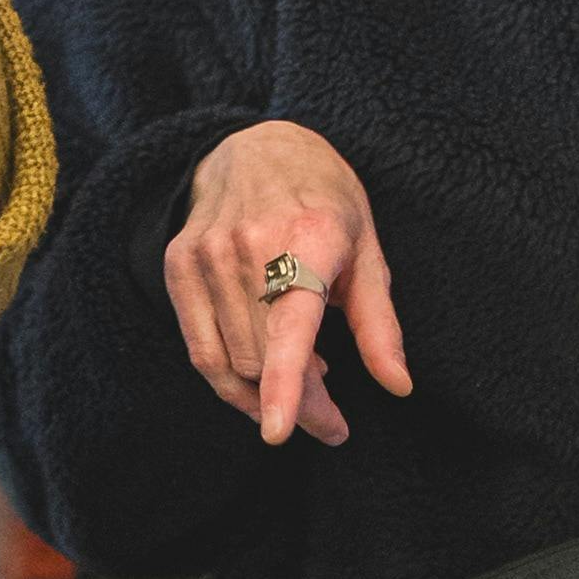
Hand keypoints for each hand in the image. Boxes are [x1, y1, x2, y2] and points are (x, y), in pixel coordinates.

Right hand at [168, 121, 412, 448]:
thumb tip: (399, 386)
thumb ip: (380, 325)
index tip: (279, 431)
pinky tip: (261, 380)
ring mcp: (207, 254)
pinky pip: (200, 351)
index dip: (284, 383)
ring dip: (268, 395)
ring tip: (305, 386)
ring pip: (232, 363)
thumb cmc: (325, 201)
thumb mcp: (367, 251)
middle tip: (331, 417)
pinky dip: (231, 383)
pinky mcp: (179, 265)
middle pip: (265, 360)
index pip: (291, 325)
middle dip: (302, 403)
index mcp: (311, 237)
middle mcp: (252, 243)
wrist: (257, 146)